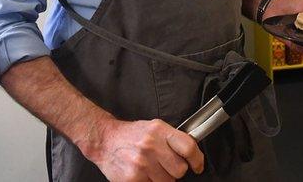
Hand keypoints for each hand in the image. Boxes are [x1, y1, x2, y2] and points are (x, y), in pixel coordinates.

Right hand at [89, 119, 203, 181]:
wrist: (104, 140)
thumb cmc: (131, 134)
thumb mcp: (154, 127)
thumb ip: (172, 139)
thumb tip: (192, 154)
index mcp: (160, 131)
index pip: (188, 147)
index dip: (197, 160)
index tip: (197, 166)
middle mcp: (151, 146)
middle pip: (180, 170)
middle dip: (176, 171)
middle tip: (166, 166)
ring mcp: (141, 164)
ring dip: (163, 179)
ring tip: (152, 170)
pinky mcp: (133, 179)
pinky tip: (143, 175)